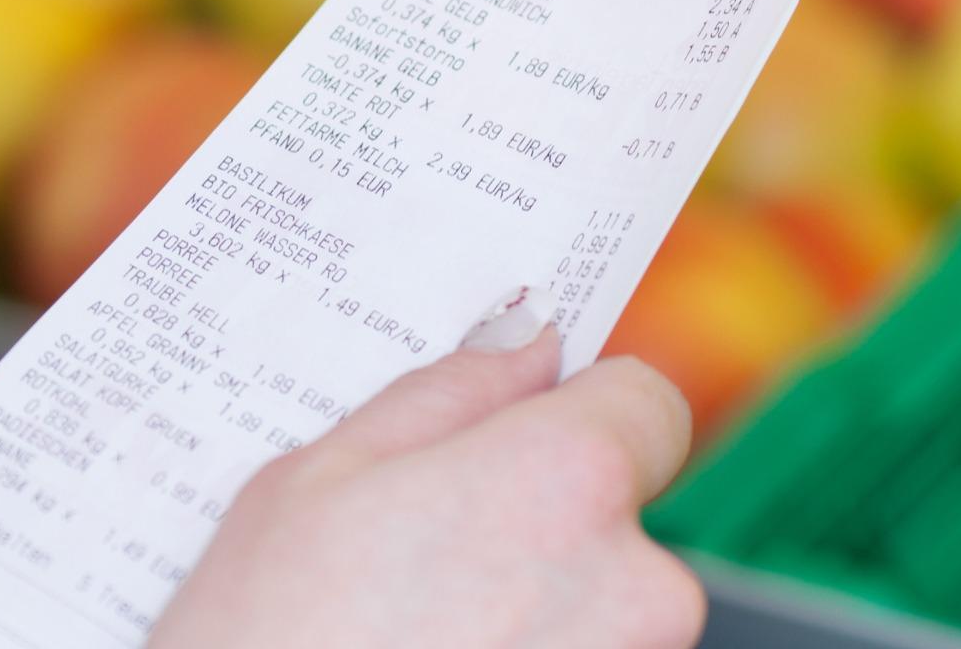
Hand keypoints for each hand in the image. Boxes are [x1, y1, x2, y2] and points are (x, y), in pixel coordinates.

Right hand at [154, 317, 705, 648]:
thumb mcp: (313, 487)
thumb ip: (445, 396)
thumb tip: (525, 341)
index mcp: (567, 482)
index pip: (647, 403)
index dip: (578, 415)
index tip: (516, 444)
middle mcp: (638, 584)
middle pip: (619, 522)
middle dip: (540, 535)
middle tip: (420, 576)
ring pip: (605, 616)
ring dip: (536, 622)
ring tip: (414, 645)